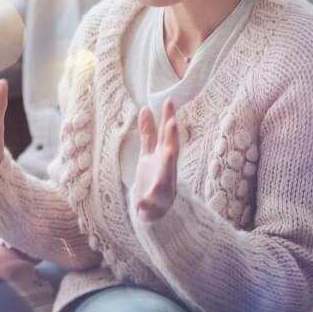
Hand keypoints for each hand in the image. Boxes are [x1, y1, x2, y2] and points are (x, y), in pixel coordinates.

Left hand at [132, 100, 179, 221]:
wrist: (156, 209)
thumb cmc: (154, 177)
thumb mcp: (149, 153)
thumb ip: (148, 133)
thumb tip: (145, 109)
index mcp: (164, 157)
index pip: (166, 135)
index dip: (168, 119)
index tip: (169, 102)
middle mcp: (166, 169)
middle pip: (171, 151)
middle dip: (172, 138)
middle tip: (172, 122)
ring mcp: (163, 187)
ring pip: (166, 177)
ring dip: (166, 167)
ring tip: (168, 154)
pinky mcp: (155, 204)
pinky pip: (150, 204)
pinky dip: (146, 203)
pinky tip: (140, 203)